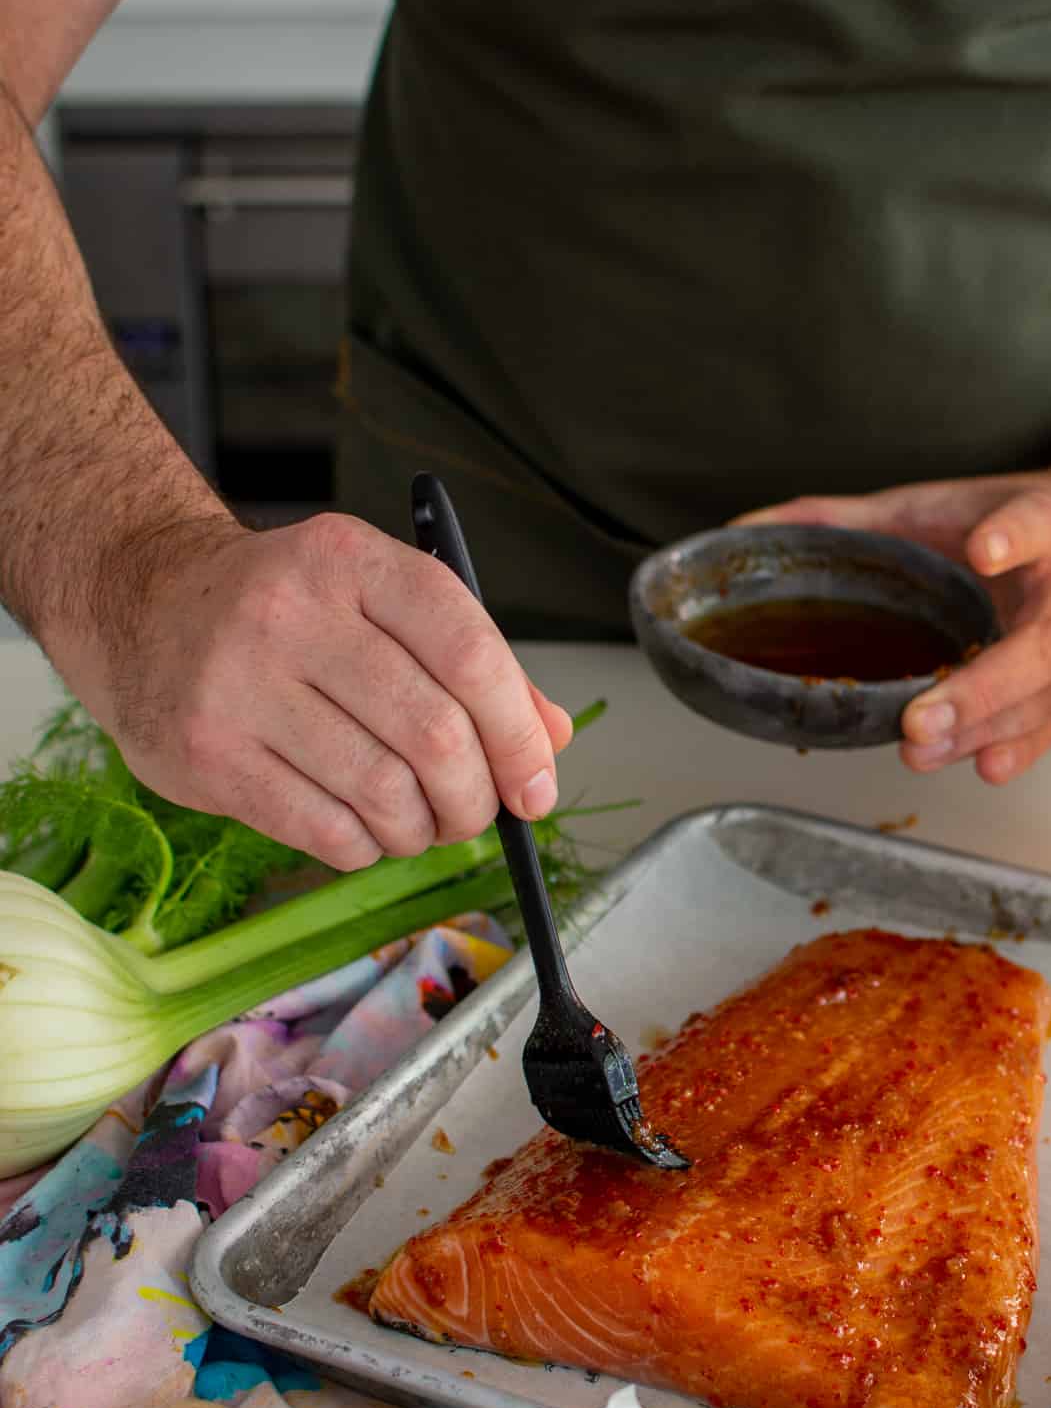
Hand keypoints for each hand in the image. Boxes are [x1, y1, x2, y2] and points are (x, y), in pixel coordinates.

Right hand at [56, 511, 573, 868]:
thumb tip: (549, 738)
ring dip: (422, 829)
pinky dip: (368, 847)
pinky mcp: (207, 755)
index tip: (537, 783)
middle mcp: (290, 614)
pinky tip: (364, 828)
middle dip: (476, 795)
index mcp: (350, 561)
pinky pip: (326, 831)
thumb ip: (471, 662)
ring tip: (418, 822)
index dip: (518, 731)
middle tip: (478, 812)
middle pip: (433, 732)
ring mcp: (239, 686)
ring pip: (384, 793)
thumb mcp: (378, 601)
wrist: (145, 606)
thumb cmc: (287, 611)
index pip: (467, 648)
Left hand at [739, 469, 1050, 782]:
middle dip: (982, 686)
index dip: (1013, 536)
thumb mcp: (938, 504)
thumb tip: (744, 528)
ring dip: (984, 729)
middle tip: (921, 717)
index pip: (1035, 522)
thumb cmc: (1016, 522)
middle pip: (1041, 642)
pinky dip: (1022, 748)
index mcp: (1050, 520)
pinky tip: (983, 766)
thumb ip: (847, 519)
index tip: (983, 550)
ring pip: (1047, 695)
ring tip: (923, 750)